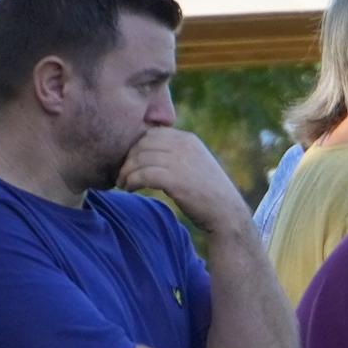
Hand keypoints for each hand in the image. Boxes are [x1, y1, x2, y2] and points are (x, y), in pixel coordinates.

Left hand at [115, 127, 249, 235]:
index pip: (152, 134)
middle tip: (121, 174)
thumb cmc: (208, 194)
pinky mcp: (175, 179)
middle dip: (128, 159)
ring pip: (139, 159)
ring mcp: (180, 161)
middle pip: (142, 144)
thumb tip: (149, 155)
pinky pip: (143, 175)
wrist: (226, 213)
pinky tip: (129, 189)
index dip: (136, 147)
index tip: (130, 163)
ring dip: (126, 172)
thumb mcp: (194, 165)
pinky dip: (131, 181)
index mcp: (188, 139)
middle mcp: (183, 145)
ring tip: (122, 184)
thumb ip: (176, 155)